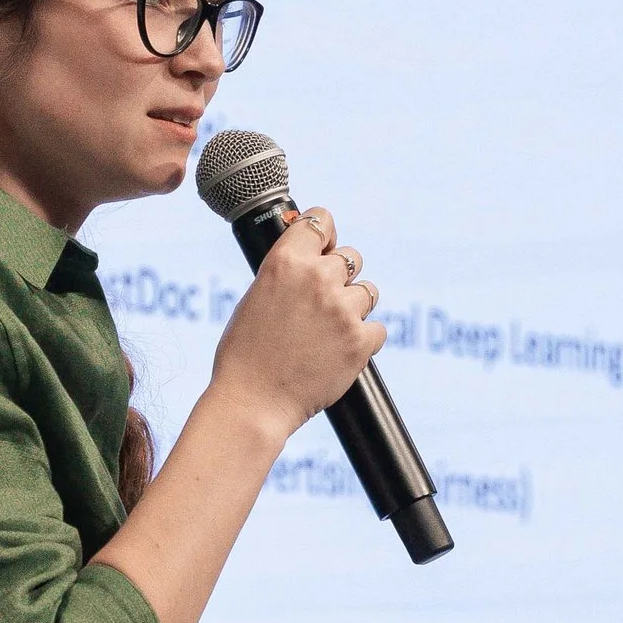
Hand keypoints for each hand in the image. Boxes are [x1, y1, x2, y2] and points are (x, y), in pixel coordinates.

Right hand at [207, 207, 384, 439]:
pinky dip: (363, 340)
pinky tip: (340, 351)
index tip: (325, 244)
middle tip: (322, 303)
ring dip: (353, 308)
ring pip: (368, 292)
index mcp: (284, 262)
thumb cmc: (244, 354)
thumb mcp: (255, 298)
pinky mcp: (360, 341)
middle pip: (351, 257)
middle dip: (340, 276)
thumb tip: (313, 258)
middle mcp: (317, 279)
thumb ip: (286, 274)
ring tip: (329, 332)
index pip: (320, 220)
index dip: (325, 233)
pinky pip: (377, 329)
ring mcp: (342, 310)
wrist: (253, 402)